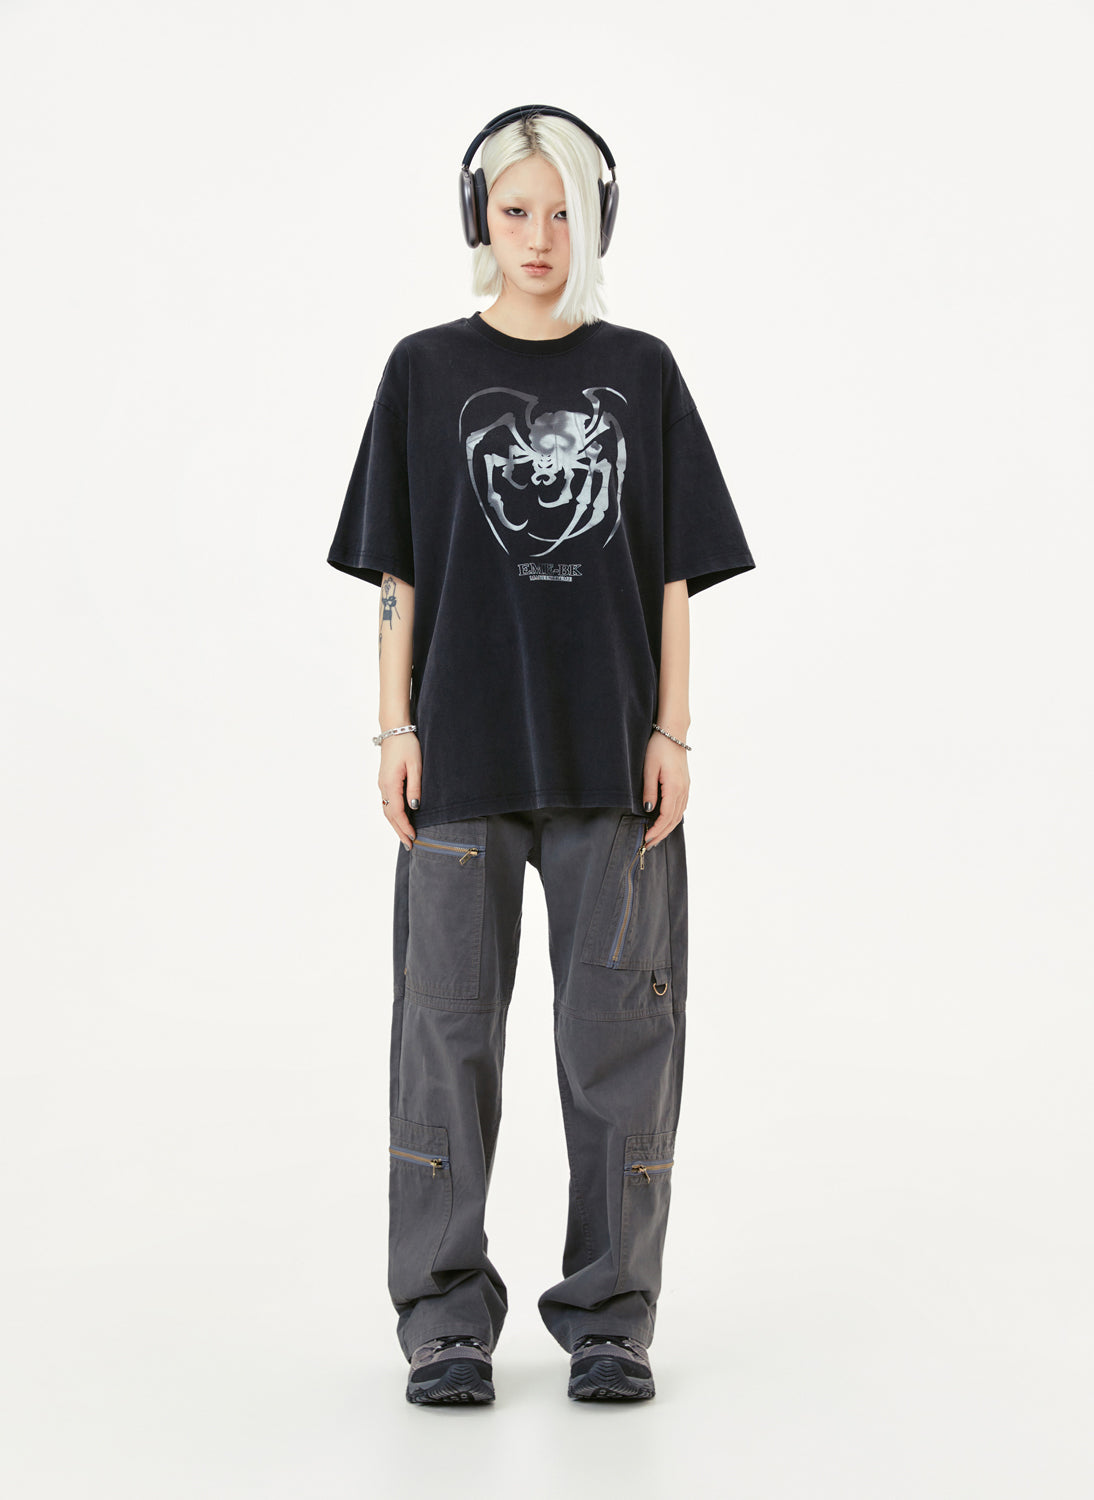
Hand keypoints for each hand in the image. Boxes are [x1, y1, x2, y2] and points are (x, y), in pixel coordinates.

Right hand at [379, 733, 421, 849]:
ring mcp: (382, 784)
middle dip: (399, 831)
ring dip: (395, 824)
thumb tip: (414, 807)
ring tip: (405, 837)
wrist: (394, 730)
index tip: (414, 838)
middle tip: (409, 845)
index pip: (396, 812)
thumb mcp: (416, 766)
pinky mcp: (384, 781)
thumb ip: (415, 787)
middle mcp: (383, 786)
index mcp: (391, 784)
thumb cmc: (407, 745)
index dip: (405, 827)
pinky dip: (393, 815)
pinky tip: (400, 819)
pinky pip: (387, 802)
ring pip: (387, 810)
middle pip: (389, 815)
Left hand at [640, 730, 689, 847]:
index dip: (656, 830)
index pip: (666, 816)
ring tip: (656, 838)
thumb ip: (649, 790)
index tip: (646, 838)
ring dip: (667, 828)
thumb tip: (649, 810)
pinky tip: (666, 822)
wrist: (673, 733)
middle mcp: (683, 790)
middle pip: (674, 820)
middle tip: (648, 845)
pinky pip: (681, 807)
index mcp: (674, 787)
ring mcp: (686, 788)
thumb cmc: (658, 748)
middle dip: (661, 834)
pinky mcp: (685, 785)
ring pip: (679, 815)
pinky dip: (673, 819)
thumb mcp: (649, 769)